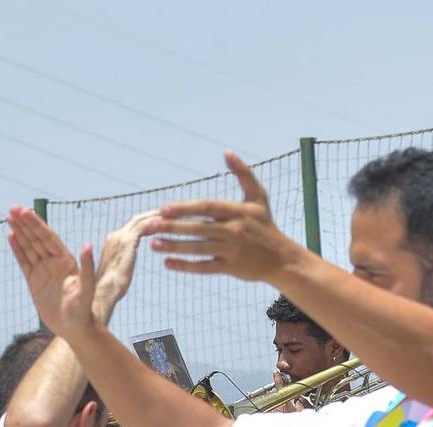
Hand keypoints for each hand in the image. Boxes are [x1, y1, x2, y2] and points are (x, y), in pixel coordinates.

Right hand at [8, 206, 99, 339]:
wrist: (73, 328)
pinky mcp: (34, 282)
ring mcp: (43, 271)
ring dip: (20, 232)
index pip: (49, 238)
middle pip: (37, 239)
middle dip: (26, 223)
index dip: (37, 225)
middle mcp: (54, 262)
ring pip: (29, 247)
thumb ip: (88, 268)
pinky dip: (17, 249)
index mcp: (66, 260)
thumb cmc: (83, 310)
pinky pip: (23, 262)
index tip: (27, 211)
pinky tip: (10, 236)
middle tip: (13, 208)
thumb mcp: (87, 290)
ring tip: (9, 216)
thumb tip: (87, 246)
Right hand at [89, 210, 160, 320]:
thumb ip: (123, 261)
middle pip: (137, 219)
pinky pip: (144, 226)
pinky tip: (168, 223)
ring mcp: (120, 237)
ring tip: (174, 214)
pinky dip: (156, 223)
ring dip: (158, 216)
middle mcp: (115, 236)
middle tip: (171, 213)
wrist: (103, 294)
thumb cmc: (111, 290)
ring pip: (142, 220)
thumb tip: (126, 265)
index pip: (132, 226)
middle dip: (154, 214)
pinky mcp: (127, 242)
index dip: (147, 221)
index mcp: (112, 242)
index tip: (160, 221)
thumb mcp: (118, 271)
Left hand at [150, 151, 302, 283]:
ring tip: (153, 244)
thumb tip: (227, 151)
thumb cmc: (265, 225)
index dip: (185, 208)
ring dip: (174, 246)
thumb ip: (243, 173)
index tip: (163, 208)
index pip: (207, 207)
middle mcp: (234, 230)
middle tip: (151, 225)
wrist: (282, 258)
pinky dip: (185, 266)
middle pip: (198, 228)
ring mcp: (232, 250)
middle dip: (173, 227)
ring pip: (198, 248)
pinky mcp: (230, 268)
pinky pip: (204, 267)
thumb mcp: (258, 197)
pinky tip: (167, 263)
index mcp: (237, 211)